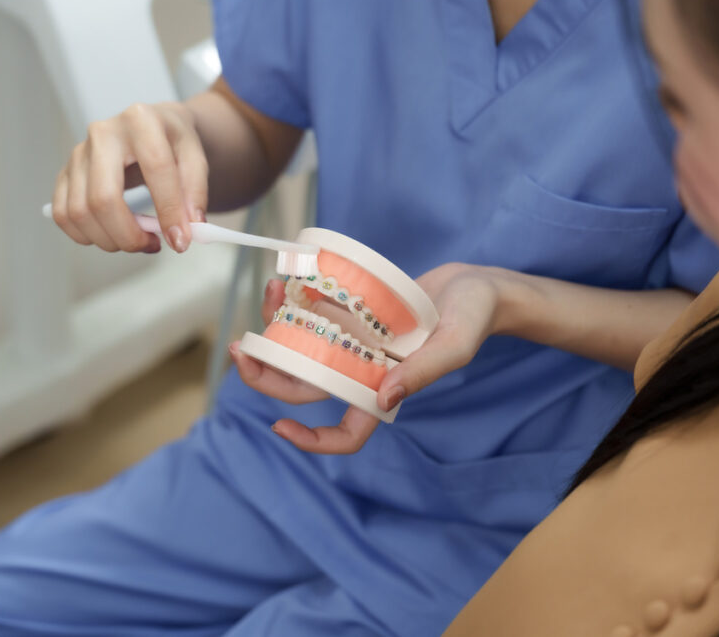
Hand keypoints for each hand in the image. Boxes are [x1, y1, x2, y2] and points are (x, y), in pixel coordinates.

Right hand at [50, 101, 208, 253]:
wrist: (151, 127)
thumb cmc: (172, 142)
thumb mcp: (196, 157)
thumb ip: (194, 193)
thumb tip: (187, 231)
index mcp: (141, 121)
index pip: (155, 169)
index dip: (169, 211)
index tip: (181, 241)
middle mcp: (103, 133)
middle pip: (104, 198)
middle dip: (129, 235)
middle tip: (152, 245)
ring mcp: (78, 153)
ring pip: (80, 212)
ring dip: (110, 240)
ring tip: (137, 240)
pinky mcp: (65, 172)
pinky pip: (63, 214)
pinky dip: (86, 236)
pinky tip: (112, 235)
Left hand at [229, 263, 500, 453]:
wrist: (478, 284)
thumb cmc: (474, 316)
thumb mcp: (456, 342)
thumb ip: (423, 371)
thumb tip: (383, 399)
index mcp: (389, 390)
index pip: (349, 433)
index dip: (313, 441)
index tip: (279, 426)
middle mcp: (365, 372)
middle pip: (307, 387)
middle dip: (268, 373)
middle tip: (240, 348)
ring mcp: (358, 344)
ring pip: (304, 348)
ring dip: (278, 327)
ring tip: (269, 293)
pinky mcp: (355, 316)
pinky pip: (317, 315)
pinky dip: (297, 300)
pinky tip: (287, 279)